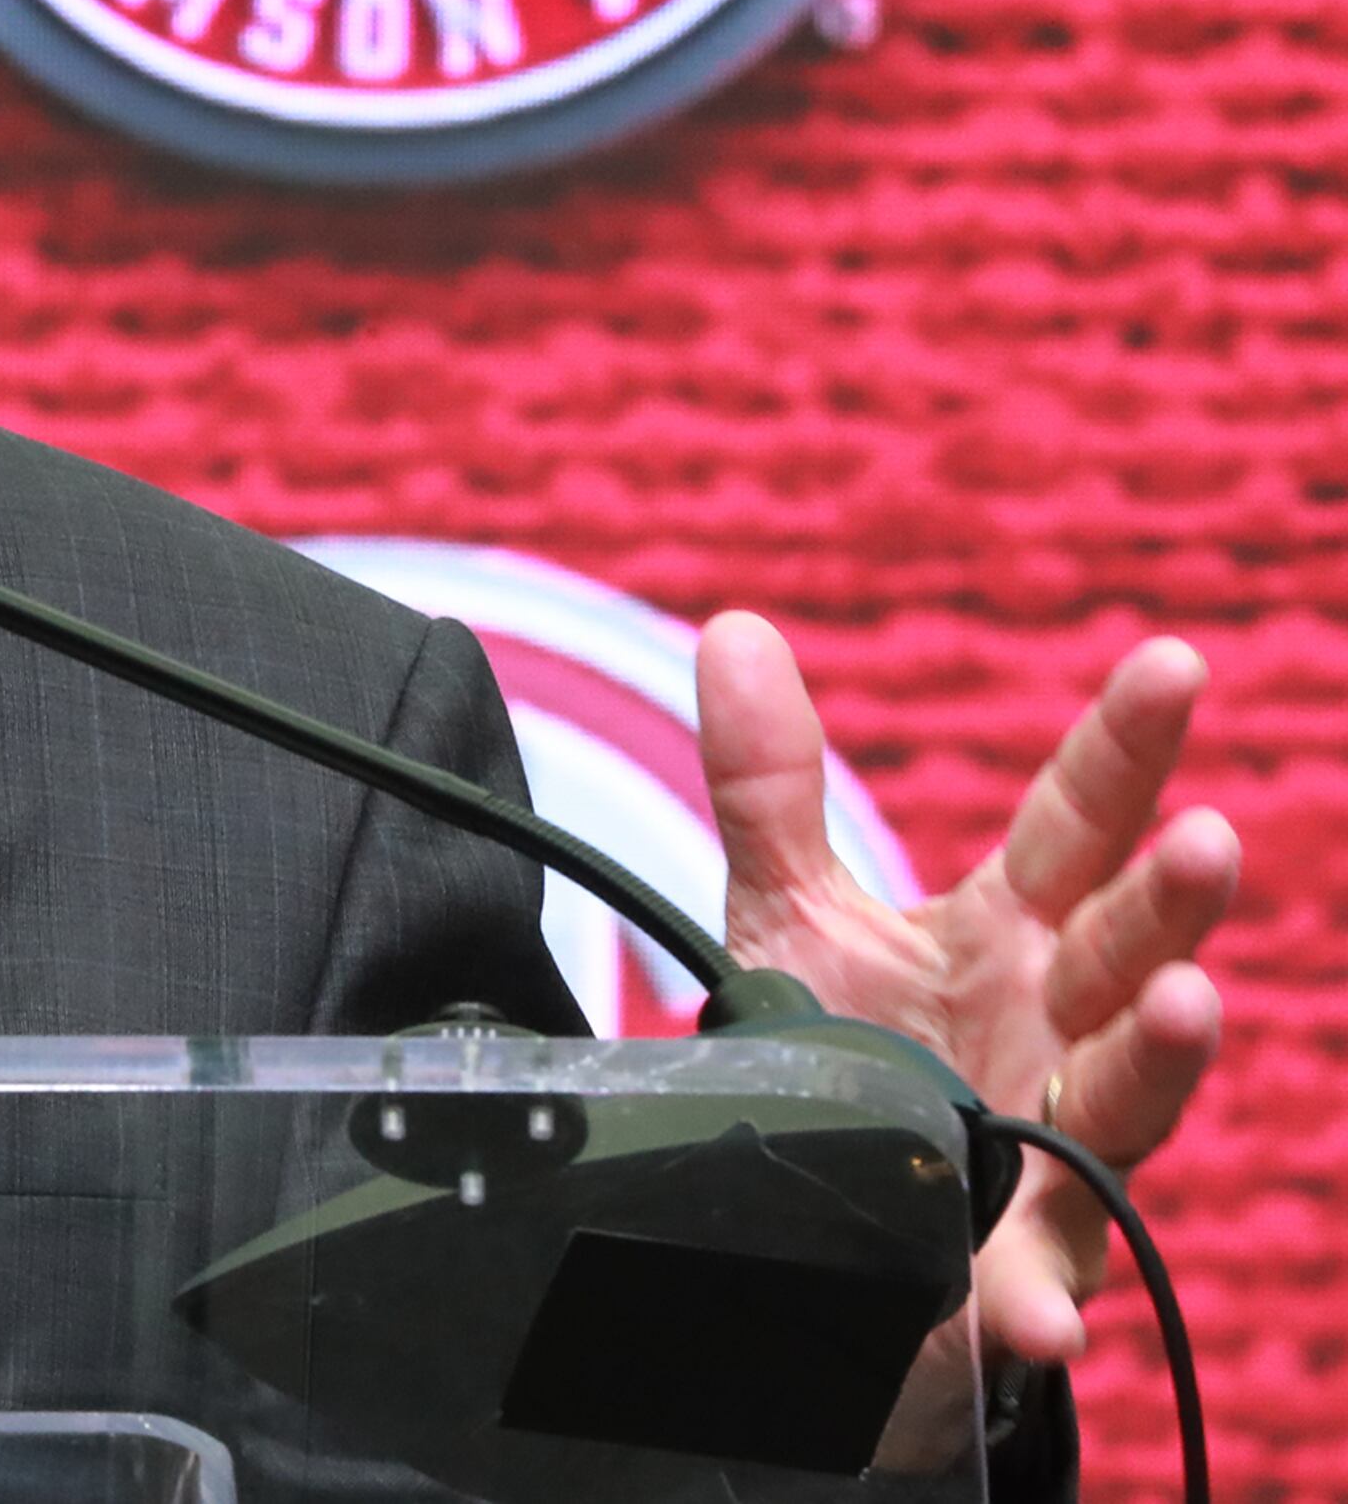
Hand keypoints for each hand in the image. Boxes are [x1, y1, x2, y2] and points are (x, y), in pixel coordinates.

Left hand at [695, 611, 1236, 1457]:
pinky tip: (1039, 1310)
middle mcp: (1054, 1032)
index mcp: (1011, 938)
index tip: (1174, 661)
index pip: (1079, 827)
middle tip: (1207, 839)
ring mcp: (1050, 1149)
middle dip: (1171, 903)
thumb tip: (734, 630)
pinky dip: (1039, 1299)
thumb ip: (770, 785)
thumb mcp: (794, 913)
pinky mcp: (1009, 1265)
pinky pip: (1036, 1285)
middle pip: (1124, 955)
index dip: (1125, 749)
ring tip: (1190, 1001)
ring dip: (1161, 1056)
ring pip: (1122, 1099)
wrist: (837, 1224)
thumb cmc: (848, 1055)